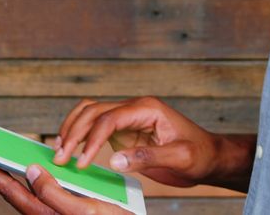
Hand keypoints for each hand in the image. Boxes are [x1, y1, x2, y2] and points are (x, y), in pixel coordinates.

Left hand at [0, 153, 129, 214]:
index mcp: (44, 213)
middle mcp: (43, 213)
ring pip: (24, 191)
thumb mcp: (84, 211)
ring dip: (8, 174)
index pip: (8, 189)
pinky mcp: (62, 210)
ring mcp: (51, 213)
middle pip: (11, 189)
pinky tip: (32, 171)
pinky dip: (29, 179)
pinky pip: (39, 192)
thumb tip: (31, 172)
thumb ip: (54, 193)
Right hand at [53, 96, 248, 188]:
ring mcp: (128, 117)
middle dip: (74, 133)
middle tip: (61, 157)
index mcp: (147, 109)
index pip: (109, 118)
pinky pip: (96, 126)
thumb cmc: (200, 155)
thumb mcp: (179, 158)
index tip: (80, 161)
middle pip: (93, 111)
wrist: (210, 157)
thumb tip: (112, 161)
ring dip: (72, 129)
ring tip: (59, 150)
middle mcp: (134, 108)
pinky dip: (81, 133)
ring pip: (90, 113)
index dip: (91, 139)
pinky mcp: (125, 130)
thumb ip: (146, 158)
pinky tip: (71, 147)